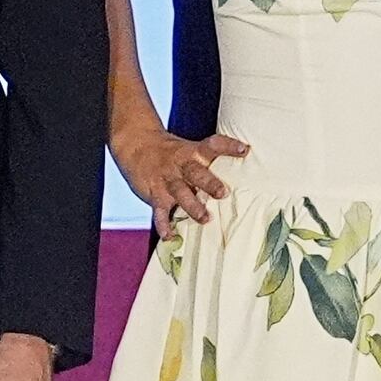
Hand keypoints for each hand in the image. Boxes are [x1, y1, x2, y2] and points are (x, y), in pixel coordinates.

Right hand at [112, 123, 248, 226]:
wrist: (136, 145)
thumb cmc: (171, 152)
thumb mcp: (189, 149)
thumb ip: (209, 161)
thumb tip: (240, 172)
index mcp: (192, 152)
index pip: (212, 145)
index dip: (228, 146)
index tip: (244, 149)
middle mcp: (181, 165)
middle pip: (196, 172)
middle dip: (209, 183)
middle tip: (223, 193)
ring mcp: (167, 180)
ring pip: (180, 193)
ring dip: (193, 206)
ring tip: (205, 219)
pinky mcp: (154, 194)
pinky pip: (159, 211)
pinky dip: (163, 224)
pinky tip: (169, 236)